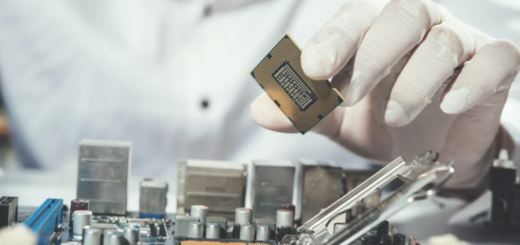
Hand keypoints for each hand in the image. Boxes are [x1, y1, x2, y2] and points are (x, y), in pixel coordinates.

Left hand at [250, 0, 519, 187]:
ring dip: (414, 80)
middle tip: (348, 93)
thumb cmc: (383, 119)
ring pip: (443, 42)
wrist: (430, 147)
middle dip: (371, 54)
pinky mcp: (491, 67)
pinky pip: (493, 62)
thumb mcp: (338, 118)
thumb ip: (306, 111)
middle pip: (401, 16)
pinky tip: (449, 104)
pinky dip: (472, 82)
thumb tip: (263, 110)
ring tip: (393, 115)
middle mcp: (417, 27)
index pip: (354, 20)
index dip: (333, 41)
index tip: (311, 69)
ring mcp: (457, 43)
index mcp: (375, 29)